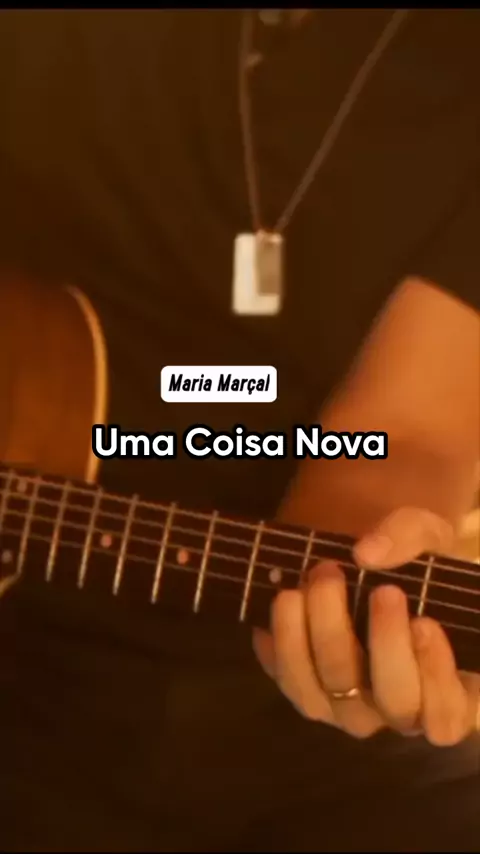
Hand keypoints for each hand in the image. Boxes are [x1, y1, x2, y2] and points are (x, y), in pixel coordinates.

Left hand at [253, 507, 479, 743]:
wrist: (361, 566)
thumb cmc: (411, 563)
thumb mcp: (425, 536)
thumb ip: (408, 536)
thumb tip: (366, 552)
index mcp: (443, 690)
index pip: (446, 716)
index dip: (437, 678)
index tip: (424, 622)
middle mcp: (393, 710)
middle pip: (391, 703)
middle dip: (386, 644)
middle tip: (382, 590)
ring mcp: (344, 706)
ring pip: (330, 695)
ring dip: (322, 636)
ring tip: (319, 578)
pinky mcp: (302, 688)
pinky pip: (286, 678)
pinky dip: (282, 640)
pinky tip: (288, 598)